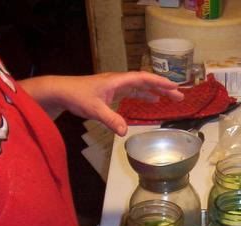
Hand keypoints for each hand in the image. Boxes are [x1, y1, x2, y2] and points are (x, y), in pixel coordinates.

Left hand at [19, 71, 183, 135]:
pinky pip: (132, 92)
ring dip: (155, 92)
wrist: (61, 91)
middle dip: (163, 88)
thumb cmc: (76, 96)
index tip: (174, 87)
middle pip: (146, 82)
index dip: (159, 82)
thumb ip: (110, 119)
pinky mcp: (111, 92)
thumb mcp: (94, 109)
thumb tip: (125, 132)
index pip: (143, 79)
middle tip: (180, 96)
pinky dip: (144, 96)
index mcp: (117, 81)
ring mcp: (115, 86)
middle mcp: (119, 81)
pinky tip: (150, 101)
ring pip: (140, 87)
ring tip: (170, 99)